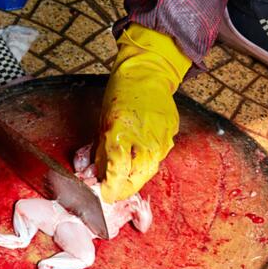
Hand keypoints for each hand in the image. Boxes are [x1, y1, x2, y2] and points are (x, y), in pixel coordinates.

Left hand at [96, 23, 192, 202]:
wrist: (146, 74)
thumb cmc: (119, 96)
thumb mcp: (102, 125)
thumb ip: (100, 153)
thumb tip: (96, 175)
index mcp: (120, 137)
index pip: (115, 175)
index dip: (109, 189)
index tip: (103, 194)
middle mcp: (143, 141)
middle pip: (135, 179)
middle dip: (123, 188)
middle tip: (113, 190)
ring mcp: (161, 139)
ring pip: (148, 170)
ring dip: (135, 177)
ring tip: (125, 176)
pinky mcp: (171, 135)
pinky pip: (158, 156)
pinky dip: (147, 160)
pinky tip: (139, 155)